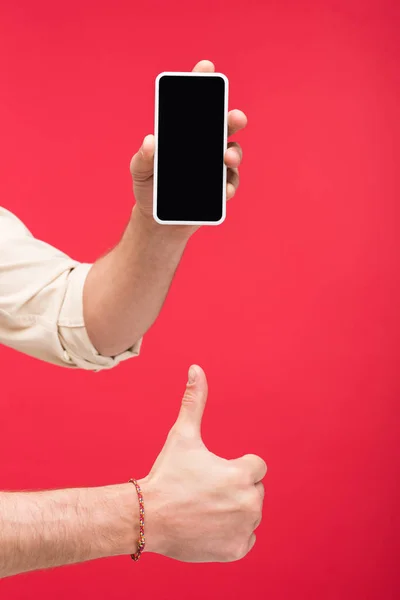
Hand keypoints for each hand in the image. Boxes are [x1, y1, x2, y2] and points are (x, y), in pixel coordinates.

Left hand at [129, 60, 246, 236]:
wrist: (159, 221)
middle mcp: (204, 147)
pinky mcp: (221, 189)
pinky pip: (230, 183)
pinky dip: (229, 185)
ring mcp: (215, 167)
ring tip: (227, 158)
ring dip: (234, 153)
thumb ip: (142, 158)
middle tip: (235, 117)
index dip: (201, 84)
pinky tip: (225, 189)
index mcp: (184, 136)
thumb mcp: (139, 172)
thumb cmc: (149, 190)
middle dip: (231, 119)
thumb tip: (150, 141)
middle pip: (222, 126)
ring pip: (232, 153)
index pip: (195, 107)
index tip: (206, 68)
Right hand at [139, 365, 266, 562]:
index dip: (235, 467)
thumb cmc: (167, 474)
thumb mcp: (182, 435)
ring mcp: (244, 529)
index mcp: (242, 474)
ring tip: (203, 509)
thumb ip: (194, 401)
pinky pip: (244, 538)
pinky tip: (207, 527)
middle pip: (253, 490)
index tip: (212, 472)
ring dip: (233, 511)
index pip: (256, 466)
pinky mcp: (236, 551)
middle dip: (234, 489)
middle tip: (204, 491)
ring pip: (249, 514)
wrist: (146, 517)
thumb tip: (196, 367)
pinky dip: (230, 535)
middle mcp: (249, 502)